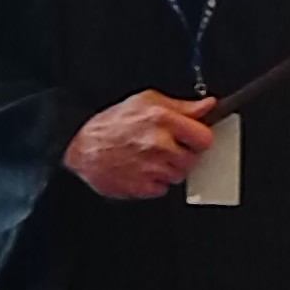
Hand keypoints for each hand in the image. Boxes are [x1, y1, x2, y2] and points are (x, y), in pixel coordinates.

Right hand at [62, 90, 215, 198]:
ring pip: (180, 175)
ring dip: (170, 168)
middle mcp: (158, 144)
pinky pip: (164, 188)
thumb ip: (182, 106)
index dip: (200, 138)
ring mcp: (151, 167)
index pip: (204, 137)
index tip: (193, 138)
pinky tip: (143, 169)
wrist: (82, 148)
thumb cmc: (111, 124)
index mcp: (161, 119)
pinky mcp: (143, 187)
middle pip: (194, 159)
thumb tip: (207, 106)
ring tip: (151, 157)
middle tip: (168, 147)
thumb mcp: (146, 101)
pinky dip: (157, 181)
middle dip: (184, 154)